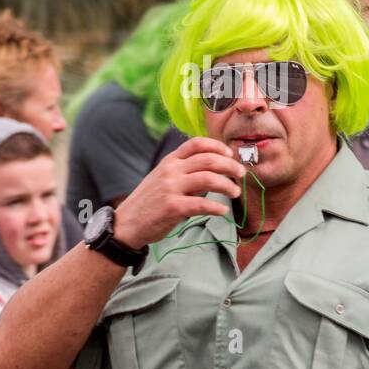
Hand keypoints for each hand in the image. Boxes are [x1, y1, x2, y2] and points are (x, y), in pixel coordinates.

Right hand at [112, 137, 244, 249]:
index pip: (196, 144)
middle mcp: (170, 171)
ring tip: (234, 193)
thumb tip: (213, 171)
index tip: (229, 155)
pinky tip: (222, 211)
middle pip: (209, 160)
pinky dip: (217, 207)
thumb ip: (185, 172)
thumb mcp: (162, 179)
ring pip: (209, 179)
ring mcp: (171, 188)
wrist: (127, 224)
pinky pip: (202, 204)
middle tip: (241, 175)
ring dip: (228, 186)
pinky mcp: (172, 207)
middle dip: (231, 166)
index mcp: (169, 162)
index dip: (217, 146)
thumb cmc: (148, 202)